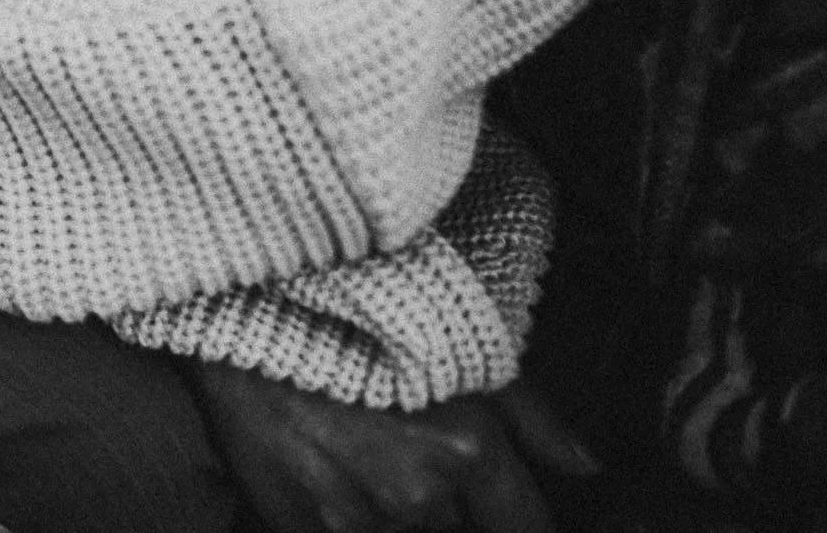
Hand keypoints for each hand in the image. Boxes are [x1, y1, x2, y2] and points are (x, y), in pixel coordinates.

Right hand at [192, 362, 598, 532]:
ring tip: (366, 460)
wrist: (239, 315)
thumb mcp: (454, 349)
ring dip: (400, 518)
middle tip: (410, 459)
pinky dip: (351, 519)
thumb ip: (534, 415)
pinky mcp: (301, 531)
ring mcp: (358, 521)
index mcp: (468, 450)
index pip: (529, 531)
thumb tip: (587, 467)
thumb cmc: (353, 324)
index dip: (517, 520)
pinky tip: (333, 478)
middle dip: (451, 512)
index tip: (500, 507)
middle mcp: (420, 495)